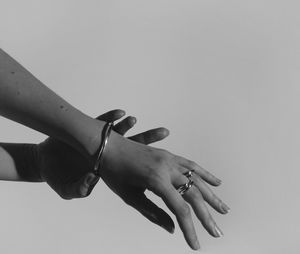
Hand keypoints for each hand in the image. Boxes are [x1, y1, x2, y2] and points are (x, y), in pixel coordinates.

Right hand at [37, 109, 168, 198]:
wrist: (44, 163)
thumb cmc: (59, 178)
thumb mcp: (68, 189)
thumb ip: (80, 188)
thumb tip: (92, 180)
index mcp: (107, 168)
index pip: (130, 166)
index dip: (145, 162)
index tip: (162, 158)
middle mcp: (107, 153)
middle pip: (132, 146)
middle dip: (148, 139)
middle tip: (165, 132)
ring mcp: (97, 141)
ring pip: (117, 132)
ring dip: (127, 126)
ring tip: (134, 119)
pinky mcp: (86, 130)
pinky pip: (100, 121)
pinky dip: (109, 117)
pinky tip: (119, 113)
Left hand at [100, 124, 228, 249]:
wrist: (107, 146)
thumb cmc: (114, 172)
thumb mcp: (130, 196)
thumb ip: (153, 213)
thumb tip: (173, 228)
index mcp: (156, 180)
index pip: (179, 210)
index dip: (189, 229)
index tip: (195, 246)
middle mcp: (167, 169)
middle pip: (193, 195)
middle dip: (206, 216)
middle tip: (217, 233)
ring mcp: (169, 160)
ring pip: (197, 180)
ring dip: (212, 196)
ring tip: (224, 210)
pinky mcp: (169, 155)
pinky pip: (191, 165)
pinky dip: (205, 175)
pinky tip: (215, 182)